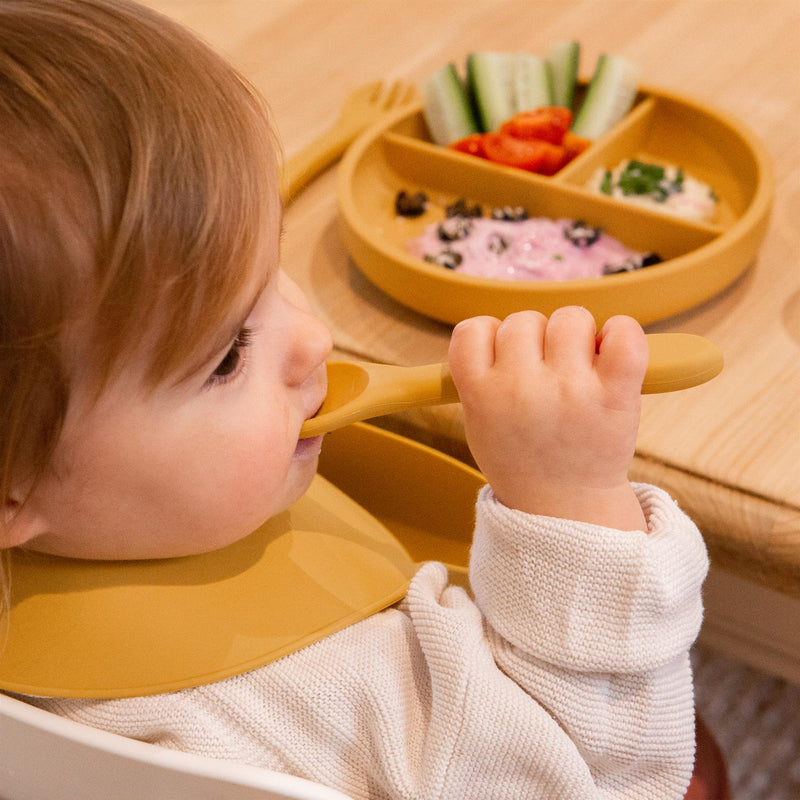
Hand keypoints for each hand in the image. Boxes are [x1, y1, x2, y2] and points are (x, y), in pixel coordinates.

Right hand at [449, 307, 647, 530]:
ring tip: (578, 370)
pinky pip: (624, 334)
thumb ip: (480, 378)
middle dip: (536, 339)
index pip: (472, 331)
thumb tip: (498, 329)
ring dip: (577, 336)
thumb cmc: (522, 458)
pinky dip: (622, 333)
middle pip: (524, 320)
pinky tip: (612, 353)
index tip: (504, 355)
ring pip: (571, 319)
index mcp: (480, 395)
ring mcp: (570, 390)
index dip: (490, 336)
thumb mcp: (479, 424)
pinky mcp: (615, 395)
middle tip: (545, 373)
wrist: (564, 510)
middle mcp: (521, 388)